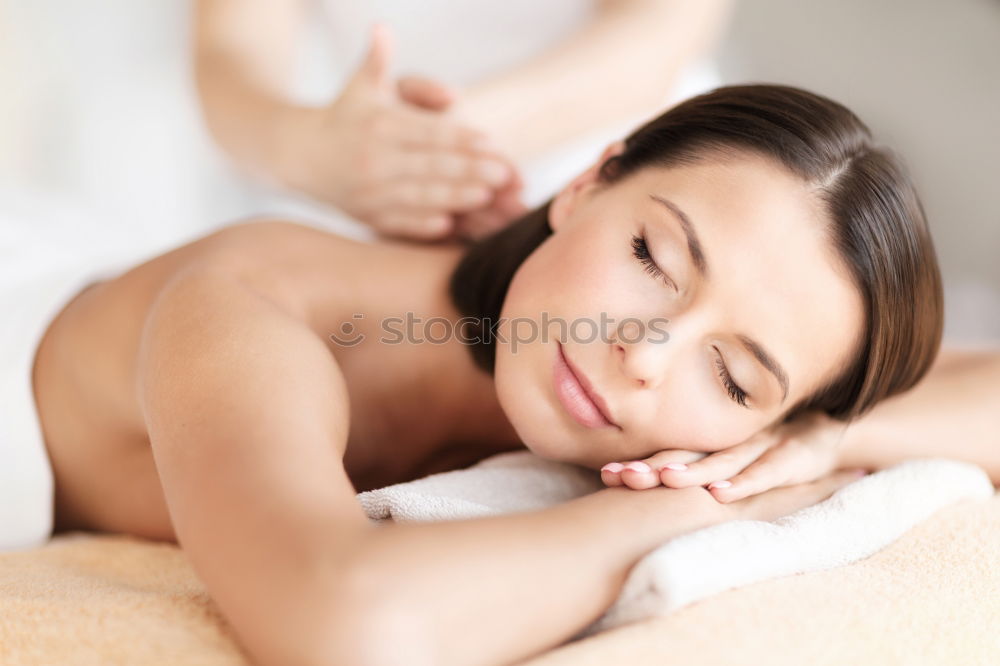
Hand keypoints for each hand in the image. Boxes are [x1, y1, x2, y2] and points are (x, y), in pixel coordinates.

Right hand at [276, 24, 520, 239]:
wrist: (301, 155)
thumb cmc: (345, 116)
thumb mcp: (361, 84)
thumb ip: (379, 59)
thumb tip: (381, 28)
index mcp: (379, 125)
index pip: (429, 132)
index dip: (462, 138)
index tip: (492, 143)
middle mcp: (373, 159)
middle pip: (431, 166)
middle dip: (470, 171)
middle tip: (505, 175)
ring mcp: (369, 191)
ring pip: (419, 197)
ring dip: (455, 198)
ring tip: (487, 196)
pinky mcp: (366, 215)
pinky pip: (399, 223)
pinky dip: (423, 225)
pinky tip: (449, 225)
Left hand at [600, 411, 856, 502]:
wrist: (834, 431)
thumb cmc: (771, 450)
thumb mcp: (733, 458)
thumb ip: (695, 469)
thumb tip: (637, 488)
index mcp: (714, 441)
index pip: (670, 451)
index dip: (639, 461)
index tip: (605, 475)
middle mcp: (734, 439)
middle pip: (688, 453)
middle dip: (653, 467)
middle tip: (620, 477)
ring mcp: (764, 443)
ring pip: (723, 459)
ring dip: (694, 471)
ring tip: (664, 480)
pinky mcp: (796, 457)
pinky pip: (767, 471)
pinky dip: (744, 482)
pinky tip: (721, 494)